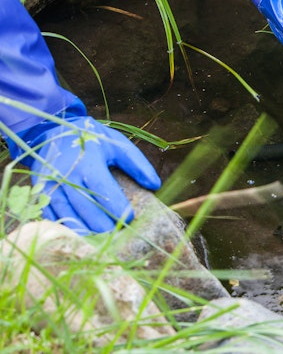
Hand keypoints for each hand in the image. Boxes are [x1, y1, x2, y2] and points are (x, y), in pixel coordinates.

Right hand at [8, 107, 160, 234]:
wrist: (52, 130)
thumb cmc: (91, 138)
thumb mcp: (117, 144)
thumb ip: (137, 164)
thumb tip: (155, 185)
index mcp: (88, 164)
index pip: (104, 193)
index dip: (118, 209)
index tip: (131, 219)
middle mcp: (67, 176)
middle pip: (86, 210)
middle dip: (104, 226)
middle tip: (118, 234)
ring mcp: (50, 186)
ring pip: (68, 217)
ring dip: (85, 231)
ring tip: (102, 240)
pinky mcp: (40, 193)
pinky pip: (51, 217)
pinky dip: (66, 227)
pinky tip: (80, 234)